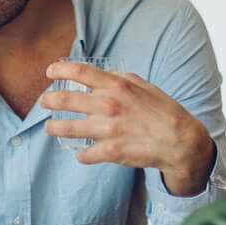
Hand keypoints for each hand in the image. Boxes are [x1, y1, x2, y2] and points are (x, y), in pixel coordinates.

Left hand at [42, 62, 214, 195]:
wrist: (181, 143)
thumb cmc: (165, 112)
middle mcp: (109, 106)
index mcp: (117, 86)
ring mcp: (108, 130)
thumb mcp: (146, 87)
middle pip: (66, 100)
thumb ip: (124, 78)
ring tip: (50, 127)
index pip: (80, 71)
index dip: (60, 69)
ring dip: (54, 128)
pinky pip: (85, 154)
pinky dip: (81, 155)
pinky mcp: (111, 151)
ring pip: (68, 129)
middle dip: (49, 100)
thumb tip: (107, 73)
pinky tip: (81, 154)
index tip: (50, 71)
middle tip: (44, 101)